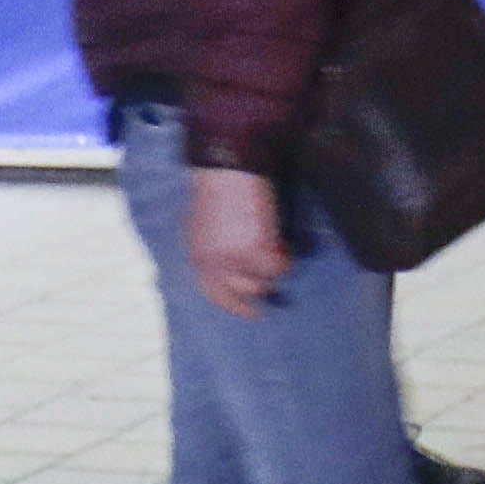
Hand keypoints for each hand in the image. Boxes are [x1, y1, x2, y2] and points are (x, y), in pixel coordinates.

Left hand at [183, 164, 291, 314]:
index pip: (217, 295)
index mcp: (199, 258)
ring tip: (276, 250)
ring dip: (272, 268)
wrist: (226, 170)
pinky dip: (285, 258)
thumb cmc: (215, 191)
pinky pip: (279, 266)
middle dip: (260, 287)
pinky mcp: (257, 249)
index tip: (253, 313)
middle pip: (244, 293)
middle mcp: (216, 264)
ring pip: (264, 281)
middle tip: (271, 284)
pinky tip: (283, 245)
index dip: (236, 307)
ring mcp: (237, 259)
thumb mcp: (201, 227)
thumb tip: (228, 267)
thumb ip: (211, 250)